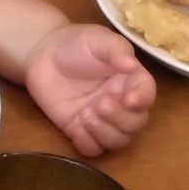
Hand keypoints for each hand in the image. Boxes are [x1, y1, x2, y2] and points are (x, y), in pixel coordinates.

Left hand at [23, 23, 155, 155]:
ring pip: (118, 141)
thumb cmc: (76, 43)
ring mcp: (101, 119)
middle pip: (136, 124)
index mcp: (130, 80)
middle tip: (99, 104)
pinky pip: (93, 149)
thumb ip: (117, 50)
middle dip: (120, 119)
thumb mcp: (98, 39)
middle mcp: (120, 102)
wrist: (42, 54)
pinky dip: (88, 143)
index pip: (147, 95)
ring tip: (84, 115)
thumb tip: (132, 65)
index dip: (142, 101)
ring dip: (105, 132)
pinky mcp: (79, 130)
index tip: (129, 100)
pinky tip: (76, 127)